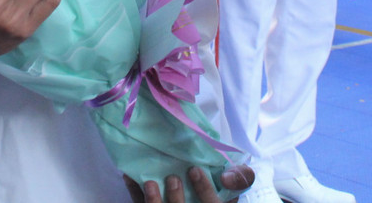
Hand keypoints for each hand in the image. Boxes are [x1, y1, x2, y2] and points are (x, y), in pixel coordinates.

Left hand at [124, 165, 254, 202]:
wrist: (191, 194)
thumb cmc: (219, 192)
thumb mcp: (235, 186)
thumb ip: (241, 178)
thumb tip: (227, 177)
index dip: (204, 190)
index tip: (194, 170)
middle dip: (175, 200)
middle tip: (173, 178)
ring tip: (150, 183)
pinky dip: (135, 194)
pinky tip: (130, 177)